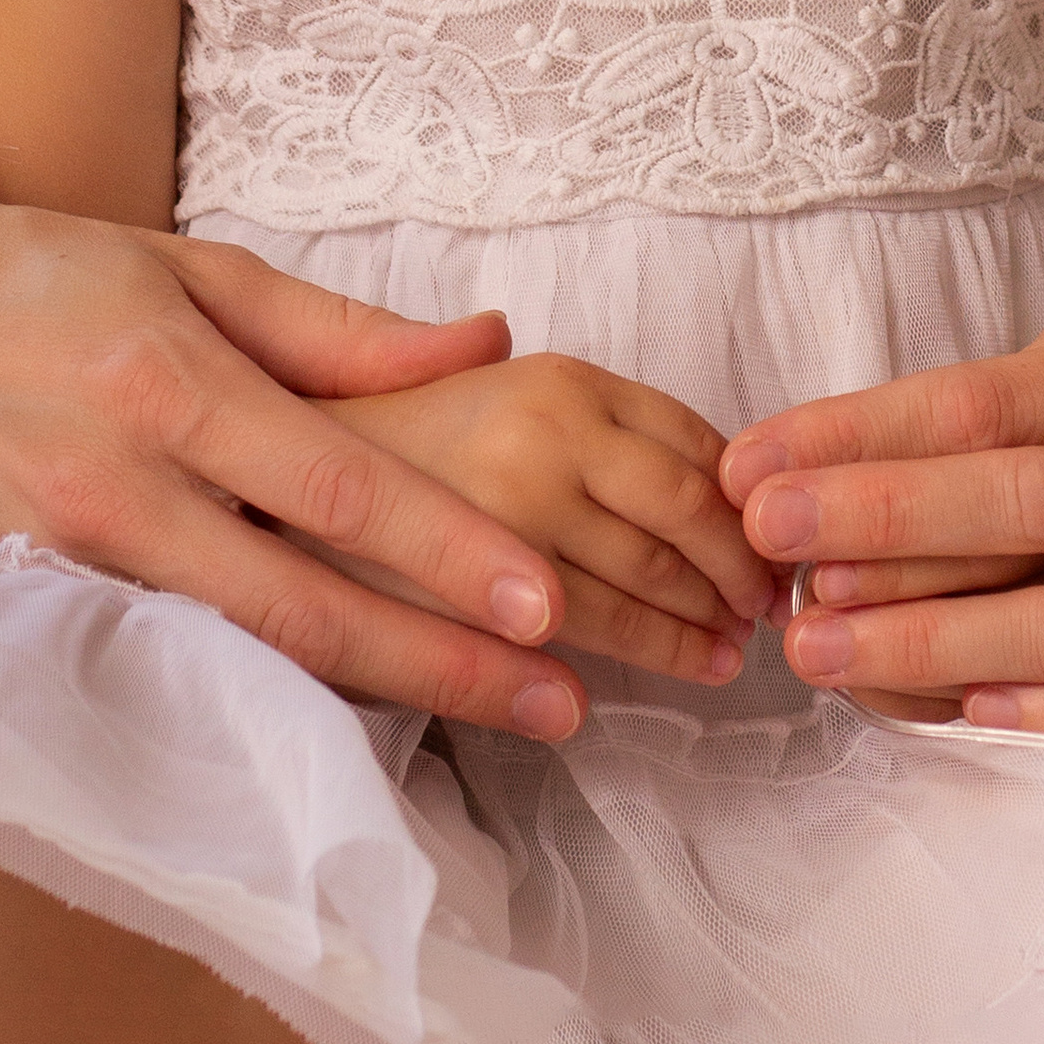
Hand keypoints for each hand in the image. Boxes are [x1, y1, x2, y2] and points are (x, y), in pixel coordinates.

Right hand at [0, 165, 593, 736]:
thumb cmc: (52, 276)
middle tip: (562, 698)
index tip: (545, 600)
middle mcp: (120, 492)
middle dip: (442, 665)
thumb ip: (343, 329)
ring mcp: (73, 567)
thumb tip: (485, 340)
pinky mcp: (42, 610)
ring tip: (501, 713)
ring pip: (251, 657)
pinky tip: (372, 714)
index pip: (338, 490)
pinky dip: (284, 693)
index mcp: (171, 386)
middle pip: (306, 610)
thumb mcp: (200, 270)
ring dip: (382, 697)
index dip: (447, 552)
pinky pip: (187, 663)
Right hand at [329, 358, 775, 692]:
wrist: (275, 470)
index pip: (694, 440)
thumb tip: (691, 450)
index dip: (742, 499)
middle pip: (691, 508)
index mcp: (564, 377)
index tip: (766, 538)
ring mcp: (522, 502)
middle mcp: (553, 429)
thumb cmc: (392, 437)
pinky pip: (597, 624)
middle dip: (740, 567)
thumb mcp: (492, 385)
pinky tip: (681, 665)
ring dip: (706, 622)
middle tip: (768, 608)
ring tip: (735, 650)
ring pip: (652, 574)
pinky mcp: (488, 576)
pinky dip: (655, 649)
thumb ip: (585, 409)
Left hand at [721, 301, 1043, 740]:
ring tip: (820, 648)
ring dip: (934, 643)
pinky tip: (968, 711)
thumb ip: (1037, 388)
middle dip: (883, 526)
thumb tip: (870, 452)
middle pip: (1030, 503)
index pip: (997, 399)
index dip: (868, 433)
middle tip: (766, 550)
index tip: (758, 460)